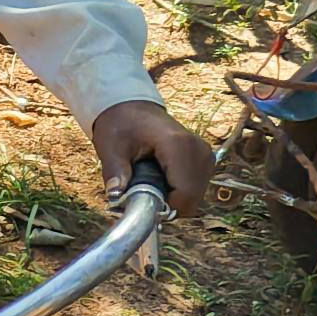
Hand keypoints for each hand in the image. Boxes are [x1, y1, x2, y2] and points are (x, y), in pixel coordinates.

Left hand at [87, 98, 211, 218]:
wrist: (132, 108)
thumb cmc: (121, 124)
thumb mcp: (111, 147)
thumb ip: (116, 173)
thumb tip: (116, 197)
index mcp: (179, 145)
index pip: (185, 194)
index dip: (165, 207)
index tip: (142, 202)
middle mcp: (199, 150)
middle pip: (192, 198)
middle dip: (168, 203)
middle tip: (142, 191)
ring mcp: (205, 155)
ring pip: (195, 195)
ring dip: (173, 197)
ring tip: (150, 181)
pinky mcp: (205, 159)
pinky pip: (196, 187)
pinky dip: (179, 190)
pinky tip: (161, 178)